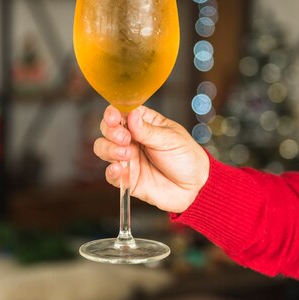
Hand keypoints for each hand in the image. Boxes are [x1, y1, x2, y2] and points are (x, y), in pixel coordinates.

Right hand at [94, 105, 209, 212]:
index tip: (114, 117)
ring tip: (126, 154)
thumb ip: (148, 130)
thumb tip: (132, 114)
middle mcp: (132, 139)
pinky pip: (110, 174)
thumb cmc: (186, 157)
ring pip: (103, 149)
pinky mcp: (127, 178)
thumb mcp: (170, 139)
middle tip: (124, 138)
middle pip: (107, 129)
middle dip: (111, 131)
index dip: (113, 113)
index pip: (121, 112)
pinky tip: (120, 169)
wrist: (195, 187)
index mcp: (143, 123)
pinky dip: (111, 171)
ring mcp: (127, 158)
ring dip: (109, 149)